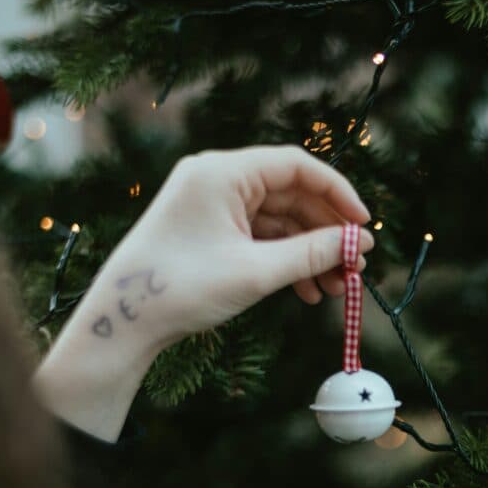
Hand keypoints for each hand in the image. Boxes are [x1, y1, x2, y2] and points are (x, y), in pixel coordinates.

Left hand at [33, 146, 374, 441]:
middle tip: (356, 267)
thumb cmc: (183, 289)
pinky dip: (285, 261)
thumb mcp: (257, 271)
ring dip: (310, 253)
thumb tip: (360, 243)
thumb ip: (314, 253)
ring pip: (278, 221)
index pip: (296, 166)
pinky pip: (259, 237)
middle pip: (290, 195)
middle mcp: (215, 180)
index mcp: (221, 172)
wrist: (123, 322)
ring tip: (337, 289)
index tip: (365, 226)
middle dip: (327, 232)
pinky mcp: (208, 231)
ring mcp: (211, 206)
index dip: (338, 193)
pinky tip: (308, 292)